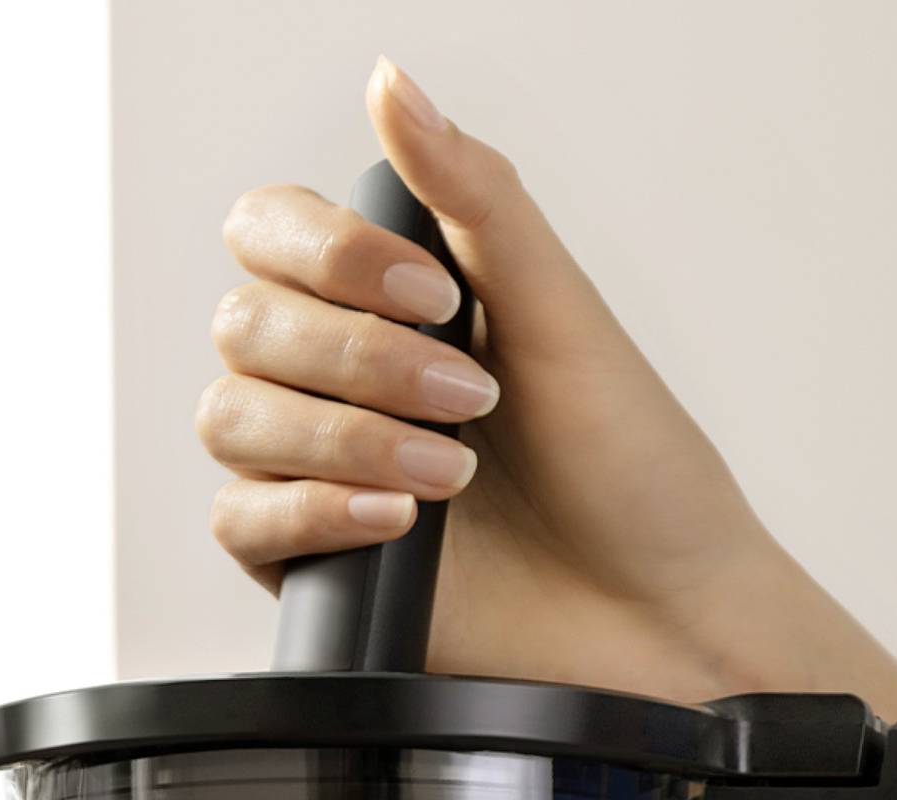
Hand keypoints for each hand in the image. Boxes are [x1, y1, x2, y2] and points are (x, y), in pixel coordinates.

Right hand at [199, 58, 896, 723]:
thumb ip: (473, 197)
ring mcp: (318, 471)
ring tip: (454, 475)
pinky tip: (400, 522)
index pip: (272, 231)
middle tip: (470, 396)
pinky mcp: (312, 565)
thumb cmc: (636, 472)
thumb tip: (394, 83)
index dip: (328, 254)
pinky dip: (318, 511)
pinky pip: (243, 519)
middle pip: (245, 324)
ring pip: (231, 417)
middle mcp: (342, 379)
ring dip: (343, 436)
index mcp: (390, 304)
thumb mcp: (563, 313)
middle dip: (357, 358)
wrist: (665, 619)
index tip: (434, 294)